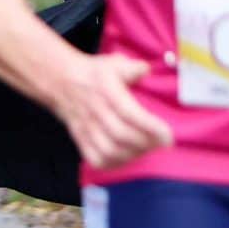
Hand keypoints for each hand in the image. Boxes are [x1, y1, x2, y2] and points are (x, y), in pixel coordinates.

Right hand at [44, 52, 174, 168]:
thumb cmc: (94, 74)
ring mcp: (86, 127)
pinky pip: (96, 159)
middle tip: (160, 142)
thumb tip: (147, 70)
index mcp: (105, 91)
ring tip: (145, 148)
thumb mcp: (113, 63)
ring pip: (109, 151)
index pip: (129, 113)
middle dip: (146, 143)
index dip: (150, 127)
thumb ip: (133, 68)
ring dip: (132, 154)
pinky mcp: (81, 139)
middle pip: (121, 135)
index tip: (167, 135)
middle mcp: (95, 111)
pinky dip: (114, 163)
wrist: (61, 81)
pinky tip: (126, 156)